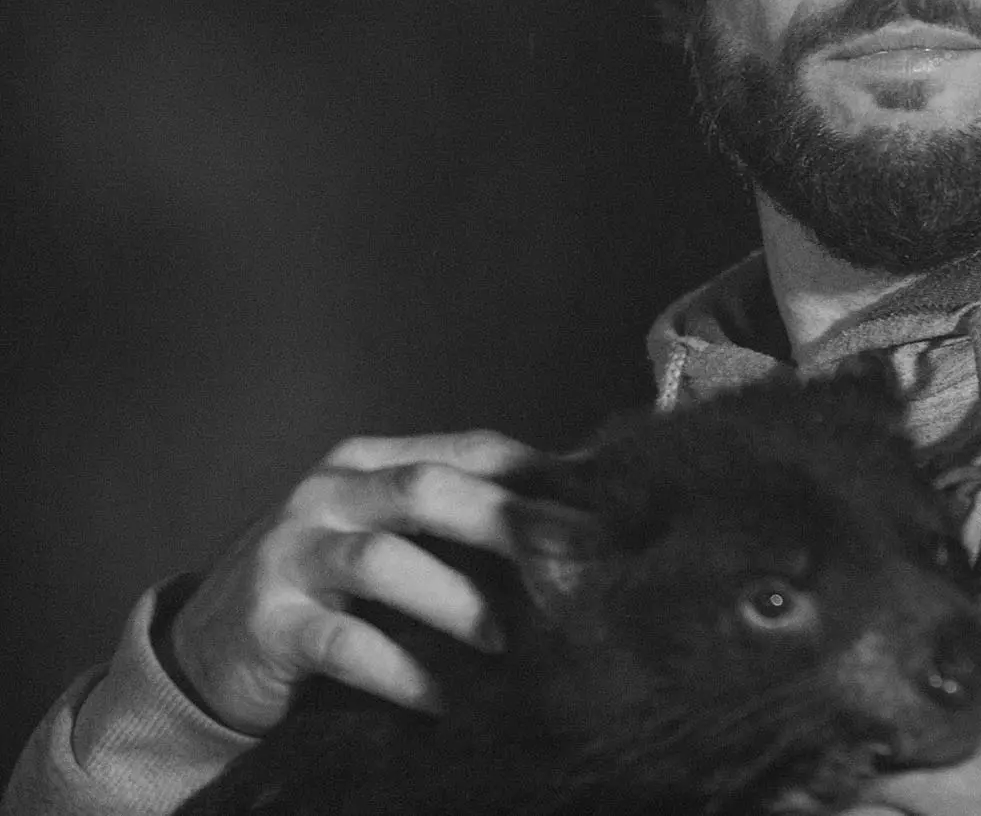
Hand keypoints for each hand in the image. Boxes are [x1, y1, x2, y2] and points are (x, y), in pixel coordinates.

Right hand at [166, 429, 538, 734]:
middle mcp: (328, 494)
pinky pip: (343, 644)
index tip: (606, 508)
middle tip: (575, 563)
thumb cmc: (327, 592)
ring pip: (384, 561)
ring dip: (454, 601)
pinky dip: (400, 671)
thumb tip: (574, 520)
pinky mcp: (267, 622)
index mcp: (370, 462)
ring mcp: (290, 553)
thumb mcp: (389, 539)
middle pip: (429, 491)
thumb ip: (462, 522)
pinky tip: (443, 699)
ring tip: (505, 640)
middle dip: (510, 524)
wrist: (205, 652)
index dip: (541, 476)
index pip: (471, 450)